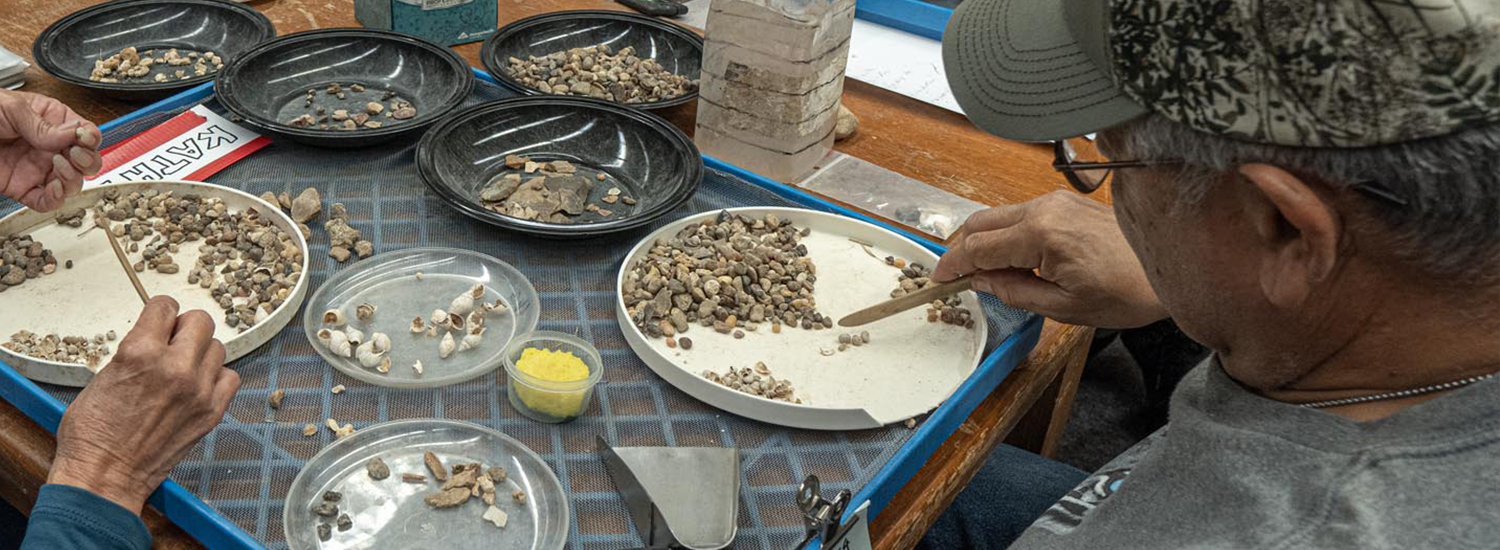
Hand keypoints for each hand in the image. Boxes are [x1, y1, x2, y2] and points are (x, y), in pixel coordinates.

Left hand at [0, 90, 102, 211]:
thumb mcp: (9, 107)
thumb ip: (41, 124)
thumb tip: (70, 136)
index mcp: (51, 120)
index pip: (85, 133)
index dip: (91, 139)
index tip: (83, 140)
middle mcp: (48, 146)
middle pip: (86, 161)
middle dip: (86, 161)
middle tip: (74, 155)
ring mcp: (37, 169)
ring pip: (72, 184)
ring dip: (72, 179)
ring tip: (57, 167)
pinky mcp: (22, 188)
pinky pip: (47, 201)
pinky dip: (56, 200)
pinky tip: (53, 189)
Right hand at [47, 297, 238, 514]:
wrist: (104, 476)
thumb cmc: (93, 434)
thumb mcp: (102, 377)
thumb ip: (135, 351)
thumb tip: (155, 337)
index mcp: (140, 353)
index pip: (165, 306)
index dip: (161, 312)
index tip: (160, 319)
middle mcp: (174, 367)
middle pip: (201, 321)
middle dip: (185, 328)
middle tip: (173, 342)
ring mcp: (198, 390)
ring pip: (218, 348)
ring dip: (201, 354)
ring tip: (183, 369)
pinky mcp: (211, 412)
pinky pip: (230, 378)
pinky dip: (217, 378)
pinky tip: (199, 386)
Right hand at [934, 191, 1167, 328]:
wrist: (1172, 268)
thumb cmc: (1127, 291)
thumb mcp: (1062, 306)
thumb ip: (1012, 291)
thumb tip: (981, 281)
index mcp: (1041, 234)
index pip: (978, 247)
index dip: (953, 265)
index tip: (938, 278)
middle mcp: (1044, 208)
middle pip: (981, 222)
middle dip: (962, 249)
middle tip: (955, 276)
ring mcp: (1056, 200)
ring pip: (999, 216)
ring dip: (984, 241)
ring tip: (986, 273)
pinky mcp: (1066, 201)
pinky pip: (1021, 214)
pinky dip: (1006, 233)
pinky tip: (1013, 259)